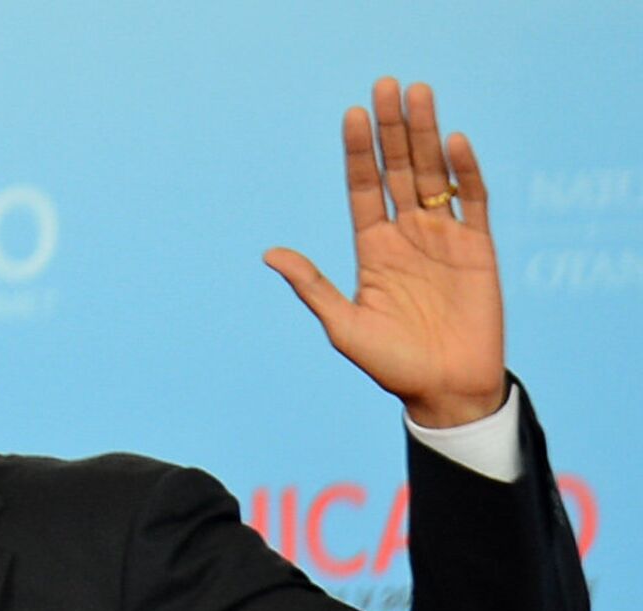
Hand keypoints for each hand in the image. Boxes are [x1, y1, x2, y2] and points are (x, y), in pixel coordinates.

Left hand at [264, 79, 505, 427]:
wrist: (445, 390)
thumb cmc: (390, 364)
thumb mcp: (343, 324)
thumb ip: (313, 285)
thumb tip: (269, 253)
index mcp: (372, 249)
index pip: (363, 188)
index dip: (359, 152)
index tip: (352, 114)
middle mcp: (406, 236)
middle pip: (397, 170)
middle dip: (392, 129)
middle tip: (386, 84)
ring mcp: (443, 238)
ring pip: (433, 175)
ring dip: (427, 135)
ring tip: (418, 93)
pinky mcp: (478, 248)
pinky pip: (473, 202)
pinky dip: (466, 173)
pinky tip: (454, 143)